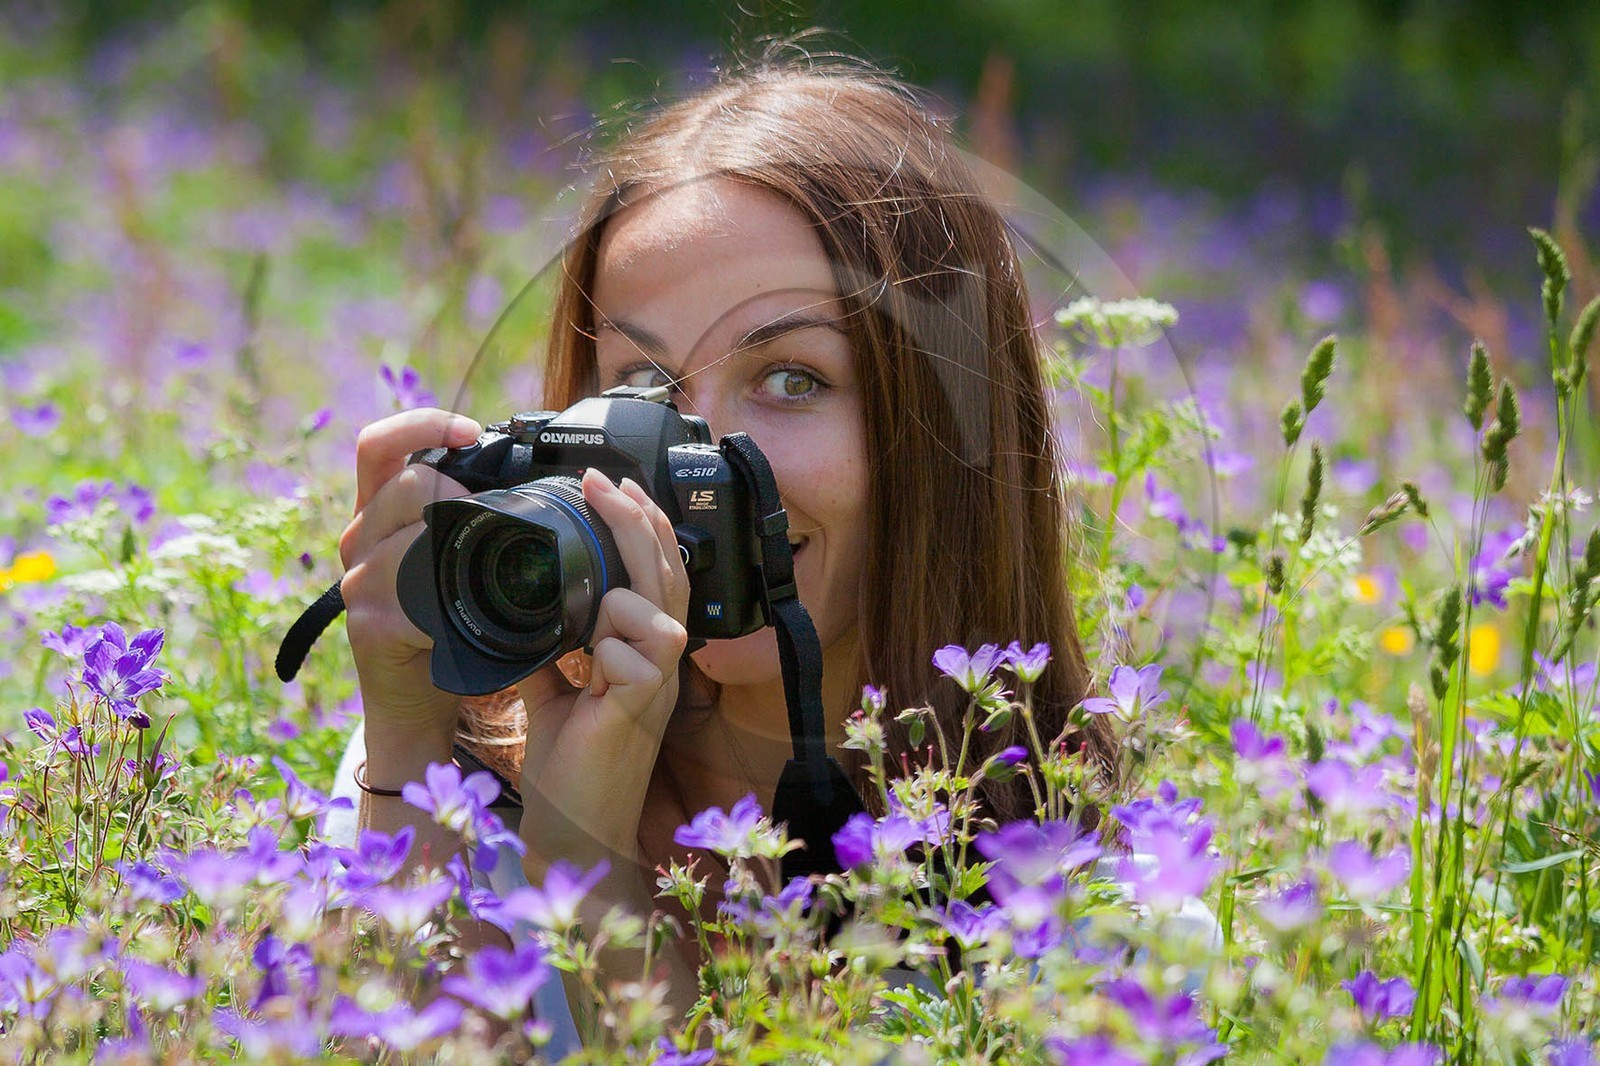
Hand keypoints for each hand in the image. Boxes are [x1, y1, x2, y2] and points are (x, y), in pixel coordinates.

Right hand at [339, 407, 482, 766]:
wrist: (415, 704)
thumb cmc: (446, 630)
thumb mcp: (451, 564)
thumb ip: (466, 521)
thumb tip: (530, 482)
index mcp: (379, 515)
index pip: (380, 444)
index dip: (422, 425)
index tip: (468, 432)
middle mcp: (360, 540)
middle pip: (406, 485)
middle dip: (458, 495)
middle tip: (498, 522)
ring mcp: (358, 582)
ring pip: (410, 538)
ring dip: (457, 551)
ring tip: (485, 574)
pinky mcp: (369, 625)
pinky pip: (411, 598)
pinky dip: (446, 605)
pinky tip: (461, 619)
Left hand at [515, 468, 690, 881]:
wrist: (571, 829)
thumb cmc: (567, 760)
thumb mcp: (549, 683)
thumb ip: (547, 639)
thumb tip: (517, 593)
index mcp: (644, 650)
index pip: (658, 572)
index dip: (639, 525)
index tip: (603, 486)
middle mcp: (661, 663)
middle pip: (668, 575)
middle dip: (637, 521)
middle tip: (601, 482)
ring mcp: (656, 687)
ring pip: (663, 609)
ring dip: (627, 584)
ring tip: (594, 582)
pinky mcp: (638, 712)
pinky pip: (637, 657)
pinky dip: (609, 647)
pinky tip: (587, 664)